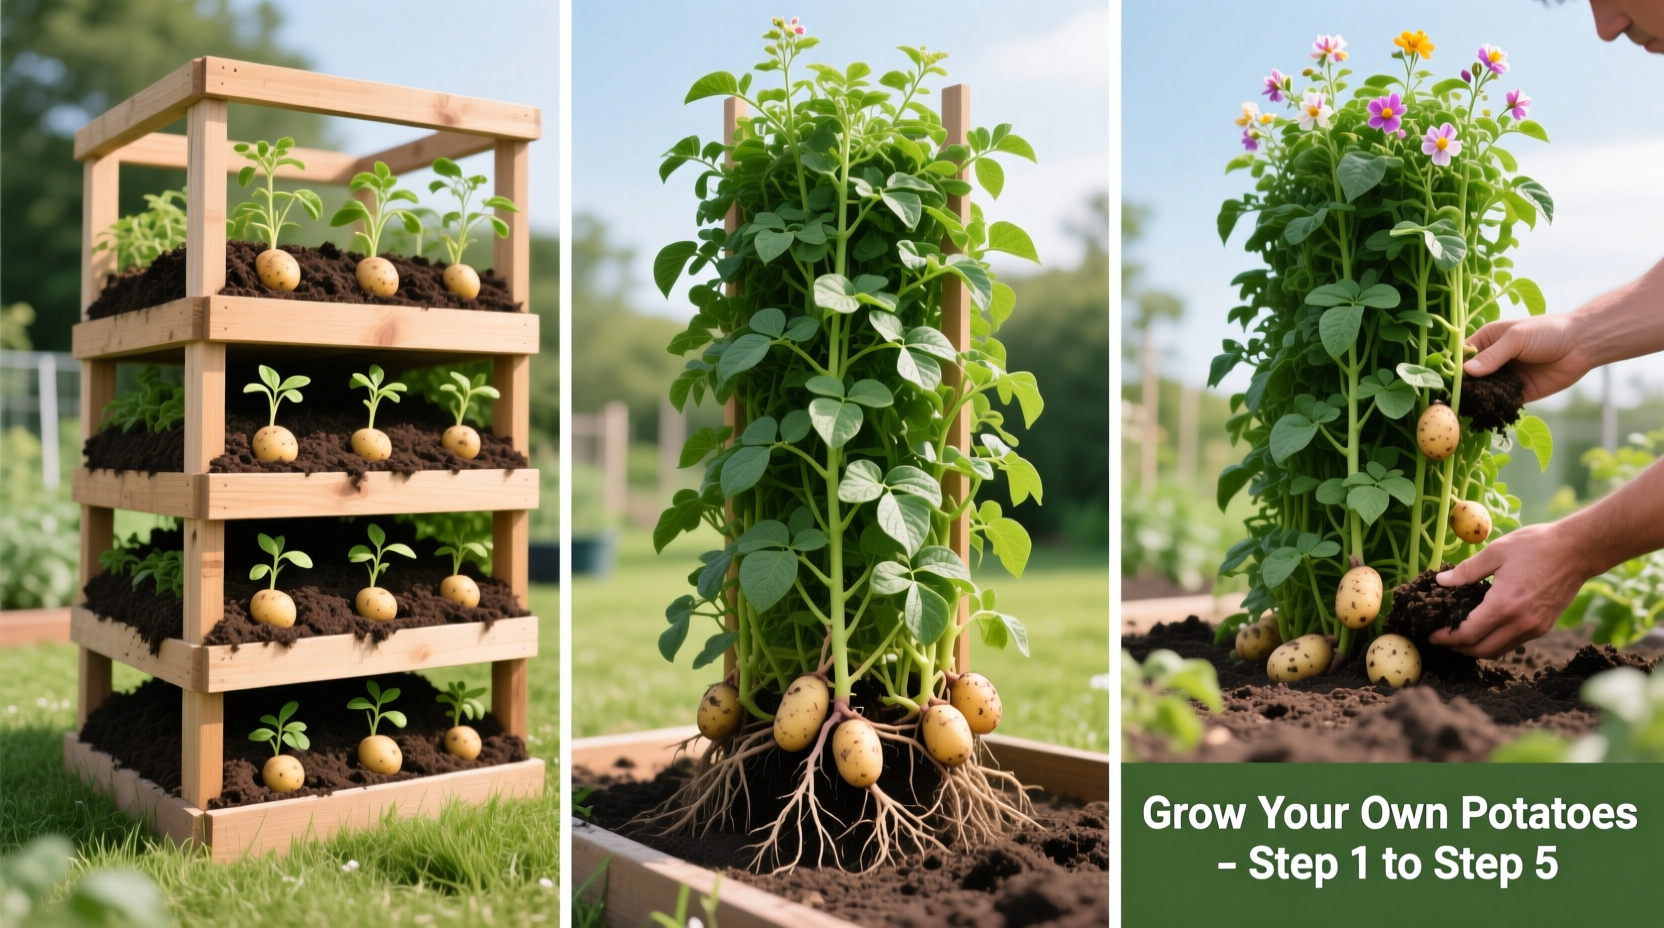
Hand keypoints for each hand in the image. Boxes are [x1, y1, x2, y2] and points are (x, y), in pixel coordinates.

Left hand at [1428, 523, 1591, 657]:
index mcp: (1503, 606)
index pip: (1468, 634)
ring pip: (1500, 650)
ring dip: (1478, 649)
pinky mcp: (1545, 627)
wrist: (1578, 550)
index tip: (1432, 635)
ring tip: (1461, 638)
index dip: (1447, 638)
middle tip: (1444, 639)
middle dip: (1459, 649)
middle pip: (1483, 650)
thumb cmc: (1536, 546)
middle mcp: (1520, 623)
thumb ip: (1466, 571)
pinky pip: (1514, 642)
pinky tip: (1487, 630)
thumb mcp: (1495, 552)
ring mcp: (1535, 628)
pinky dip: (1496, 642)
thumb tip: (1441, 582)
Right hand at [1464, 315, 1593, 402]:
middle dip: (1463, 387)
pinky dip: (1494, 407)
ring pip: (1484, 391)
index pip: (1463, 355)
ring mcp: (1505, 377)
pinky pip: (1502, 402)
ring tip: (1466, 409)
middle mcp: (1493, 360)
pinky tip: (1486, 413)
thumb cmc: (1547, 331)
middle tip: (1451, 401)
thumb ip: (1493, 355)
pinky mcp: (1519, 393)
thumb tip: (1467, 372)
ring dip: (1477, 399)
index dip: (1454, 367)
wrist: (1582, 344)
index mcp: (1488, 340)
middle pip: (1471, 376)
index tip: (1444, 381)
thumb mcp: (1517, 338)